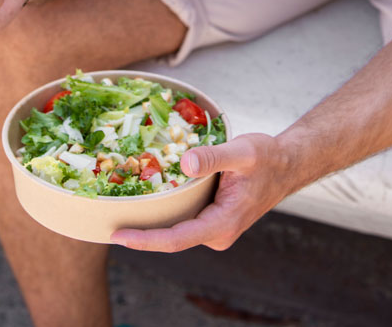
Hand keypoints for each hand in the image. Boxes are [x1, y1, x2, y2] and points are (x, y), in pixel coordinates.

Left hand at [111, 133, 291, 251]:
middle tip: (105, 217)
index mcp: (223, 223)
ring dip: (150, 221)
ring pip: (175, 228)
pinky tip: (145, 197)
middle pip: (171, 238)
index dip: (145, 240)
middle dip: (140, 232)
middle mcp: (217, 232)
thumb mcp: (242, 152)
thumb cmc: (267, 158)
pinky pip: (182, 219)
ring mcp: (214, 227)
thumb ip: (212, 158)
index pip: (176, 239)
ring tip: (117, 207)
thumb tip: (184, 163)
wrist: (286, 164)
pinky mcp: (211, 218)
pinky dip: (164, 210)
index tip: (117, 235)